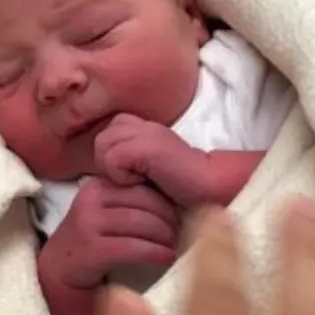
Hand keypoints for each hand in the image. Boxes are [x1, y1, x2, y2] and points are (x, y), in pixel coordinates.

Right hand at [41, 176, 180, 292]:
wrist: (60, 270)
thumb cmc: (93, 241)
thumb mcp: (107, 212)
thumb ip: (131, 202)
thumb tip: (177, 197)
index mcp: (99, 186)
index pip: (143, 186)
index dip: (167, 202)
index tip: (179, 217)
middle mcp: (91, 198)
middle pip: (146, 203)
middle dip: (170, 220)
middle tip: (181, 234)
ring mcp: (88, 223)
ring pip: (142, 224)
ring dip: (166, 238)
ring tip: (174, 247)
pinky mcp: (91, 248)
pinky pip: (133, 247)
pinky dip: (155, 253)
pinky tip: (165, 259)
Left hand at [95, 115, 209, 206]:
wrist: (211, 188)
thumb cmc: (183, 187)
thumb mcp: (152, 171)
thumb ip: (132, 162)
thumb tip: (105, 172)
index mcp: (145, 129)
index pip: (110, 131)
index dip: (112, 155)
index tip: (130, 175)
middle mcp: (144, 125)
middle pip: (102, 136)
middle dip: (108, 160)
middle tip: (130, 178)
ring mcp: (146, 133)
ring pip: (103, 143)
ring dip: (114, 167)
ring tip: (135, 180)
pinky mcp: (147, 147)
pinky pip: (113, 158)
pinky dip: (121, 175)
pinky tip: (141, 182)